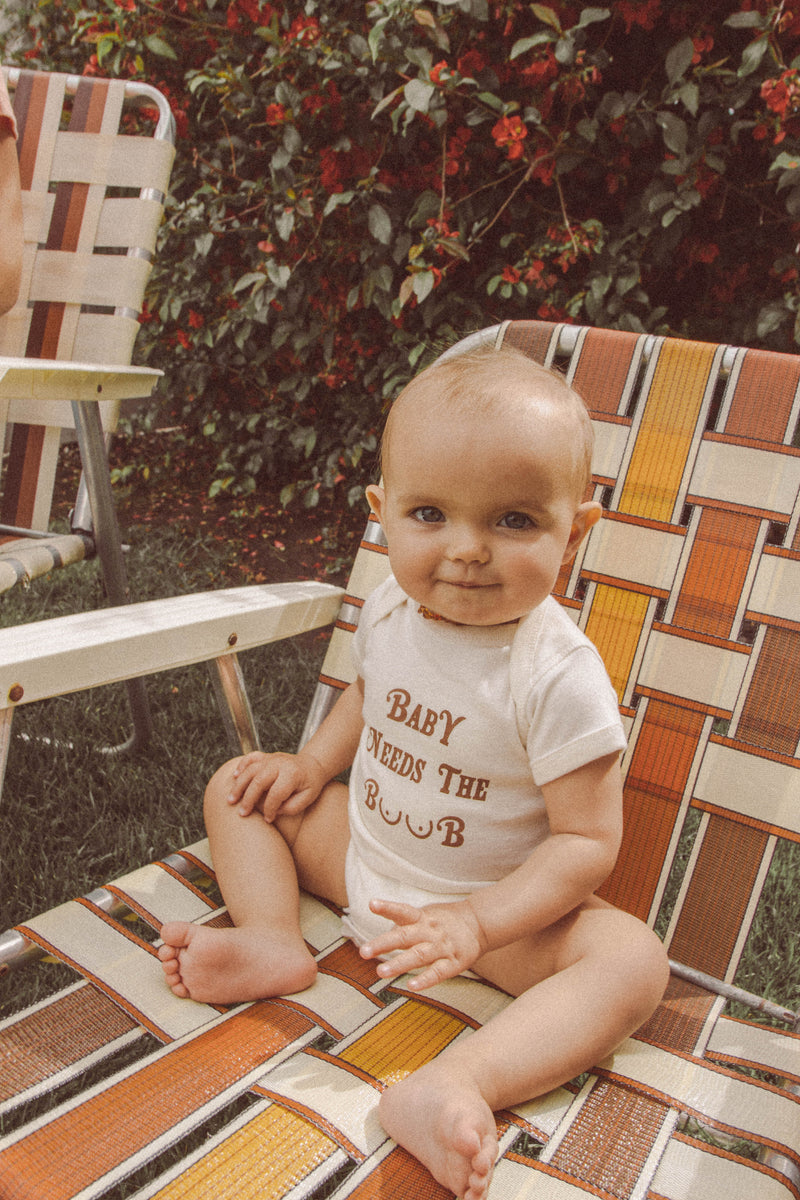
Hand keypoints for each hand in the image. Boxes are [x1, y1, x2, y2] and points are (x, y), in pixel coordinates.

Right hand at [227, 750, 326, 821]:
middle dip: (248, 799)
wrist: (313, 765)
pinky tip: (234, 777)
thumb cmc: (310, 784)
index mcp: (292, 774)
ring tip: (231, 800)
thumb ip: (292, 807)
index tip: (268, 819)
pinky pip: (251, 758)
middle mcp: (280, 764)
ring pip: (250, 770)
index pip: (276, 793)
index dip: (270, 808)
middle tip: (242, 813)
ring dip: (239, 785)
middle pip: (259, 780)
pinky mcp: (266, 756)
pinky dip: (241, 766)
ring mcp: (271, 758)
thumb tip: (274, 811)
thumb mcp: (308, 798)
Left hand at [360, 898, 487, 990]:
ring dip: (399, 964)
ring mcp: (441, 947)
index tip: (372, 904)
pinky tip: (411, 986)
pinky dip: (425, 980)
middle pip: (404, 936)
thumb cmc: (444, 921)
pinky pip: (437, 972)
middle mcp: (430, 931)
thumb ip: (404, 925)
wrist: (478, 924)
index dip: (387, 907)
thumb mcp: (425, 915)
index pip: (402, 911)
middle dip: (383, 944)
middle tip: (363, 952)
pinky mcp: (453, 963)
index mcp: (422, 918)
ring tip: (380, 973)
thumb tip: (384, 936)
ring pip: (418, 956)